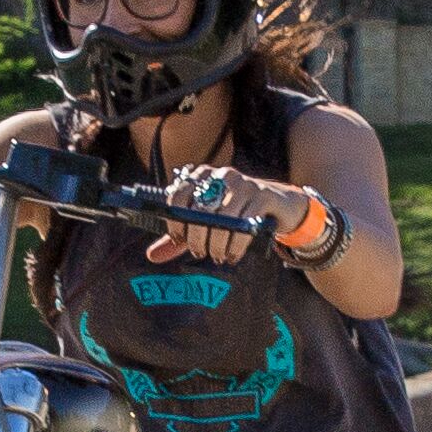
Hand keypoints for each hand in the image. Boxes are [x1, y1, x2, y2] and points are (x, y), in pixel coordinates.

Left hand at [145, 160, 313, 267]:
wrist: (278, 204)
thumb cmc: (236, 213)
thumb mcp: (206, 223)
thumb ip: (181, 237)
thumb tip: (152, 255)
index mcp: (202, 176)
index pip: (177, 195)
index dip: (175, 221)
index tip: (179, 239)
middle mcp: (221, 176)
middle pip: (199, 211)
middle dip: (197, 239)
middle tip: (201, 253)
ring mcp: (244, 184)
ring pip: (222, 220)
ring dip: (217, 245)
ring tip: (218, 255)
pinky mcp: (262, 196)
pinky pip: (244, 226)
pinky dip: (235, 246)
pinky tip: (233, 255)